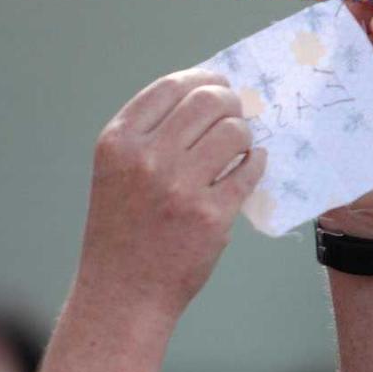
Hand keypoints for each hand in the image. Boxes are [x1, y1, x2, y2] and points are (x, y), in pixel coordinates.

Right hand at [80, 67, 268, 320]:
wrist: (123, 293)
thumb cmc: (122, 230)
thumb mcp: (116, 172)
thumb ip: (149, 134)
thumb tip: (208, 93)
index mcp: (118, 143)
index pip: (171, 86)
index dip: (202, 78)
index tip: (217, 85)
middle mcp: (146, 159)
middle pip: (208, 100)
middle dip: (230, 102)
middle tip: (236, 114)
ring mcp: (180, 187)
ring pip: (235, 131)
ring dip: (244, 135)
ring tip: (238, 149)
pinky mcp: (211, 215)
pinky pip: (249, 169)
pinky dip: (256, 162)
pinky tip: (249, 166)